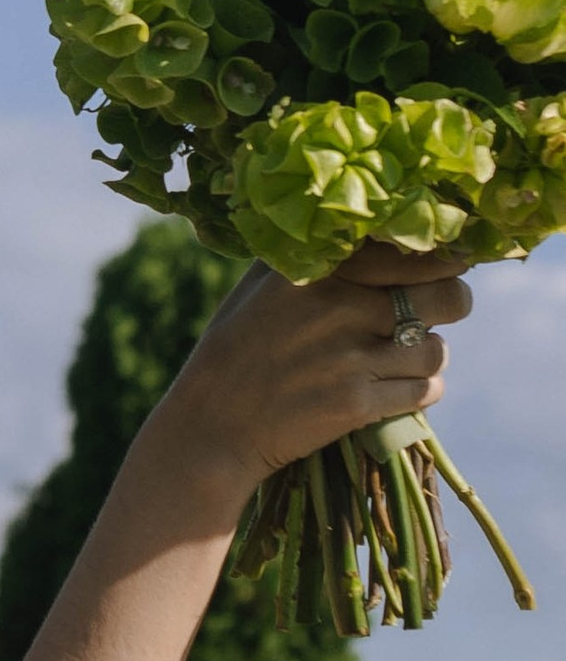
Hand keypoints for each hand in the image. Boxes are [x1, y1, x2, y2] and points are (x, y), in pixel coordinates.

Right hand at [159, 245, 471, 499]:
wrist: (210, 427)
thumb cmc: (234, 349)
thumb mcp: (260, 285)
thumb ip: (315, 255)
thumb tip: (374, 233)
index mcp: (320, 267)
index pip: (414, 248)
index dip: (440, 259)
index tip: (439, 268)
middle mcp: (341, 305)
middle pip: (448, 295)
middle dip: (451, 305)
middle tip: (434, 313)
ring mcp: (351, 356)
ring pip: (437, 349)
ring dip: (427, 355)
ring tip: (401, 359)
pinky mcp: (357, 404)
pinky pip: (425, 391)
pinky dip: (418, 392)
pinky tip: (391, 389)